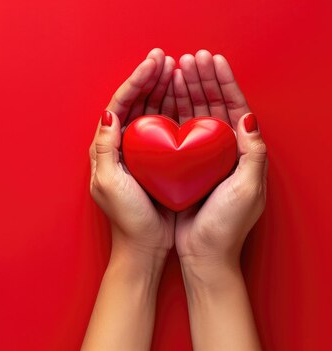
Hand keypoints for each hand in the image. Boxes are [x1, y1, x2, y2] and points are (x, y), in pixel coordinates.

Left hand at [89, 48, 176, 263]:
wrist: (144, 246)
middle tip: (165, 58)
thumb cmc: (126, 217)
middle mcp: (120, 145)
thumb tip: (108, 114)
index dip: (135, 81)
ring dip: (161, 89)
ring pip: (150, 111)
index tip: (153, 63)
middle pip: (134, 103)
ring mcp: (139, 152)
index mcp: (104, 147)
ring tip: (176, 68)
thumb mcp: (109, 182)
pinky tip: (185, 96)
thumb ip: (105, 148)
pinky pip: (164, 127)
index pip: (118, 105)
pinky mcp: (157, 160)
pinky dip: (173, 109)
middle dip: (148, 78)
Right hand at [173, 50, 267, 273]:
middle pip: (210, 105)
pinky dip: (167, 113)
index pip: (233, 107)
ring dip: (182, 90)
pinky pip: (172, 132)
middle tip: (186, 58)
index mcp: (241, 152)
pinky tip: (159, 98)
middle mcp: (220, 150)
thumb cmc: (227, 225)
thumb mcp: (247, 188)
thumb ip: (252, 152)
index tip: (210, 61)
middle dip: (200, 79)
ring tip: (171, 69)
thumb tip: (248, 117)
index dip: (223, 81)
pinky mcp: (177, 166)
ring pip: (191, 115)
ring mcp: (198, 157)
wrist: (202, 254)